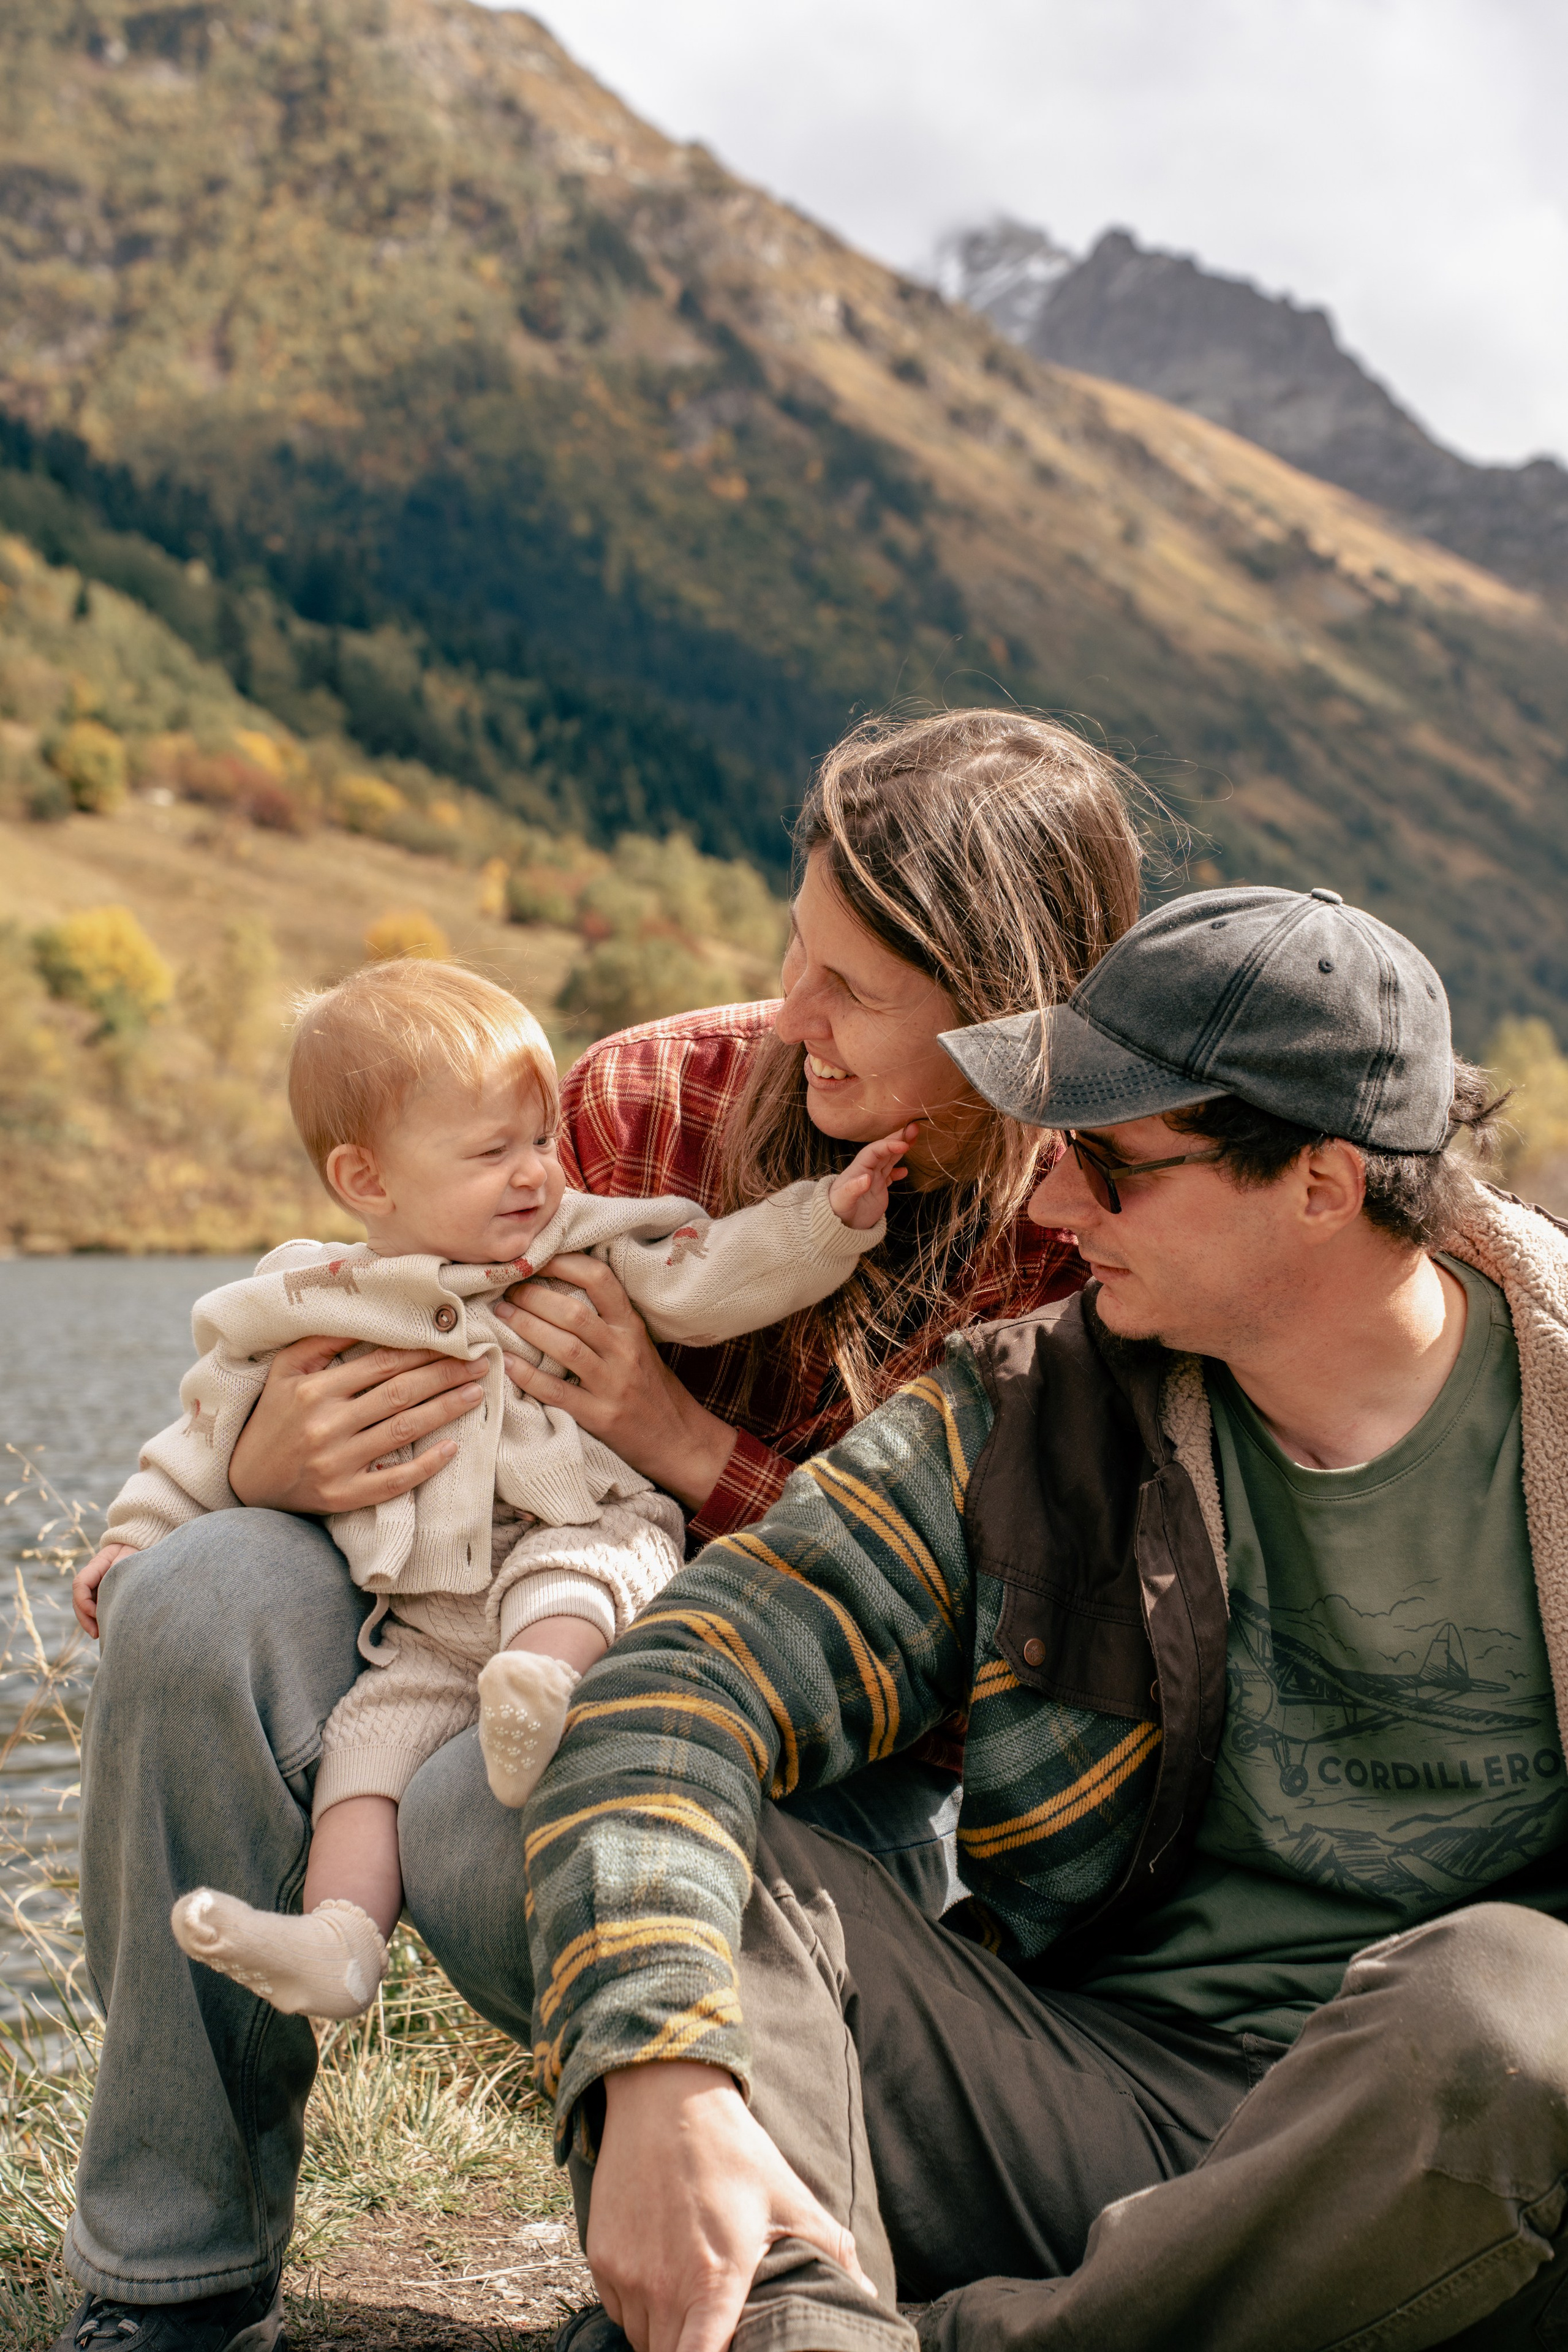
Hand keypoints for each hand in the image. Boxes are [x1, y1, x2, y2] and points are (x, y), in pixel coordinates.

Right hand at [73, 1543, 136, 1637]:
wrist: (141, 1545)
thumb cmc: (137, 1550)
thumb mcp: (130, 1558)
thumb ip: (120, 1570)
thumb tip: (115, 1592)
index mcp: (96, 1565)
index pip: (80, 1584)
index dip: (83, 1601)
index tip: (95, 1613)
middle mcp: (92, 1576)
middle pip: (79, 1599)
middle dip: (85, 1618)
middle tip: (96, 1634)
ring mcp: (96, 1585)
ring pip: (85, 1606)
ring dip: (89, 1621)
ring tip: (100, 1635)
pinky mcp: (104, 1593)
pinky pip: (95, 1607)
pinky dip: (97, 1619)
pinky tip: (106, 1629)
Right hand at [227, 1334, 485, 1514]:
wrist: (245, 1480)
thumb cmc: (272, 1416)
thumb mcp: (284, 1370)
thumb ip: (320, 1341)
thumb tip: (364, 1314)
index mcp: (315, 1389)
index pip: (381, 1363)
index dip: (423, 1350)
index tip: (457, 1339)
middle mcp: (326, 1424)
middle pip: (400, 1393)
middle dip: (445, 1374)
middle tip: (482, 1362)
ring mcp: (336, 1463)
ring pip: (402, 1431)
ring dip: (445, 1410)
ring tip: (476, 1392)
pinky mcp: (342, 1495)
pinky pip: (392, 1481)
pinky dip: (425, 1465)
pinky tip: (453, 1449)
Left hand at [495, 1257, 738, 1513]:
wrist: (677, 1439)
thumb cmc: (651, 1387)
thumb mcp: (638, 1344)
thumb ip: (607, 1319)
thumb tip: (558, 1286)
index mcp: (632, 1327)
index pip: (600, 1280)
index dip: (565, 1263)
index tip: (536, 1257)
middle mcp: (624, 1351)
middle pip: (574, 1313)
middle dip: (534, 1296)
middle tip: (509, 1290)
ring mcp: (613, 1385)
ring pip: (565, 1347)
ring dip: (527, 1327)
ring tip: (502, 1314)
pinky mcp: (601, 1416)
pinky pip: (558, 1392)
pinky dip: (529, 1376)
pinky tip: (508, 1363)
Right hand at [589, 2061, 874, 2351]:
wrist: (665, 2095)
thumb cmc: (732, 2150)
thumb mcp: (788, 2196)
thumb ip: (831, 2250)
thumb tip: (868, 2294)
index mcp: (714, 2280)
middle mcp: (663, 2286)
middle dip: (697, 2351)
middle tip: (721, 2326)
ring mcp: (627, 2273)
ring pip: (644, 2338)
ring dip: (667, 2333)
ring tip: (694, 2300)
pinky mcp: (601, 2257)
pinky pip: (619, 2310)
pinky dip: (640, 2309)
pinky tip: (663, 2278)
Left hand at [827, 1123, 917, 1230]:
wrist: (837, 1225)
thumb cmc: (836, 1210)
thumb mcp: (843, 1201)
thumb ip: (853, 1189)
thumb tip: (866, 1178)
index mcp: (858, 1169)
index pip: (874, 1151)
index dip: (889, 1146)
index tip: (904, 1145)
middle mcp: (866, 1170)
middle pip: (883, 1150)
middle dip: (898, 1138)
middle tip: (914, 1127)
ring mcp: (873, 1179)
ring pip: (888, 1159)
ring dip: (900, 1149)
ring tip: (914, 1138)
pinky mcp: (877, 1189)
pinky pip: (889, 1175)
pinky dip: (897, 1171)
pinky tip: (905, 1171)